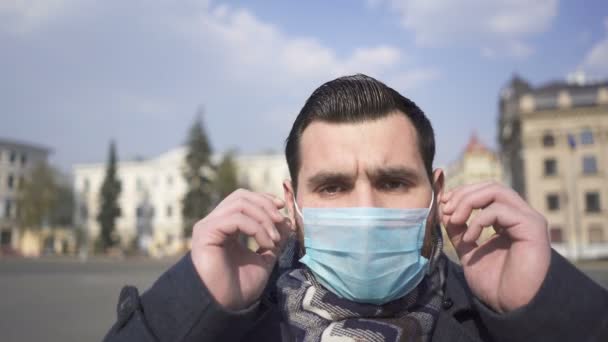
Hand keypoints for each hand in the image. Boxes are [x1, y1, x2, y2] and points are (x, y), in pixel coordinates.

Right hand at [190, 189, 292, 310]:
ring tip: (274, 239)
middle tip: (281, 221)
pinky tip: (266, 244)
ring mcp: (209, 226)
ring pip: (240, 204)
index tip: (283, 209)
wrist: (225, 307)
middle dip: (266, 205)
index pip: (244, 199)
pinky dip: (256, 227)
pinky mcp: (206, 232)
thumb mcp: (264, 259)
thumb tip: (287, 222)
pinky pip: (236, 218)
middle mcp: (215, 222)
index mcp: (226, 226)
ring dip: (264, 218)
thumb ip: (274, 239)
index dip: (264, 199)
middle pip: (242, 196)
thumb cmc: (239, 287)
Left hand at [439, 182, 550, 312]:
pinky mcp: (533, 227)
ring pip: (497, 191)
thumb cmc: (496, 284)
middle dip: (463, 194)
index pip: (485, 192)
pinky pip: (500, 210)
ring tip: (455, 220)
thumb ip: (459, 230)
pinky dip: (479, 220)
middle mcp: (521, 216)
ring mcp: (529, 220)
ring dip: (468, 202)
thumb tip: (444, 208)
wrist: (513, 307)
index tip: (442, 203)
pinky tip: (470, 239)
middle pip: (491, 186)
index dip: (462, 193)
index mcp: (508, 220)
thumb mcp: (468, 251)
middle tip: (446, 209)